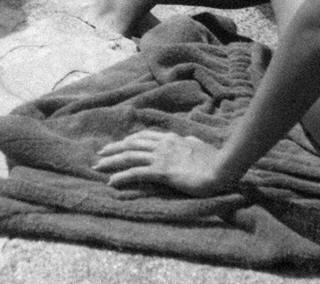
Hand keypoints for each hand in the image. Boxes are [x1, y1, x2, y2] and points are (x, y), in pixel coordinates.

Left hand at [94, 131, 235, 196]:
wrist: (221, 167)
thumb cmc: (212, 159)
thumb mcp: (198, 145)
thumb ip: (188, 142)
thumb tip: (186, 140)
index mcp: (170, 138)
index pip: (143, 137)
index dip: (128, 141)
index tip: (117, 145)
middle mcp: (162, 144)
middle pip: (132, 144)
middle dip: (114, 149)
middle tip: (100, 154)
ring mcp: (161, 157)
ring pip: (130, 156)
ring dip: (112, 161)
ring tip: (97, 166)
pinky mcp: (162, 171)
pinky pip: (137, 173)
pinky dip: (122, 176)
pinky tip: (111, 181)